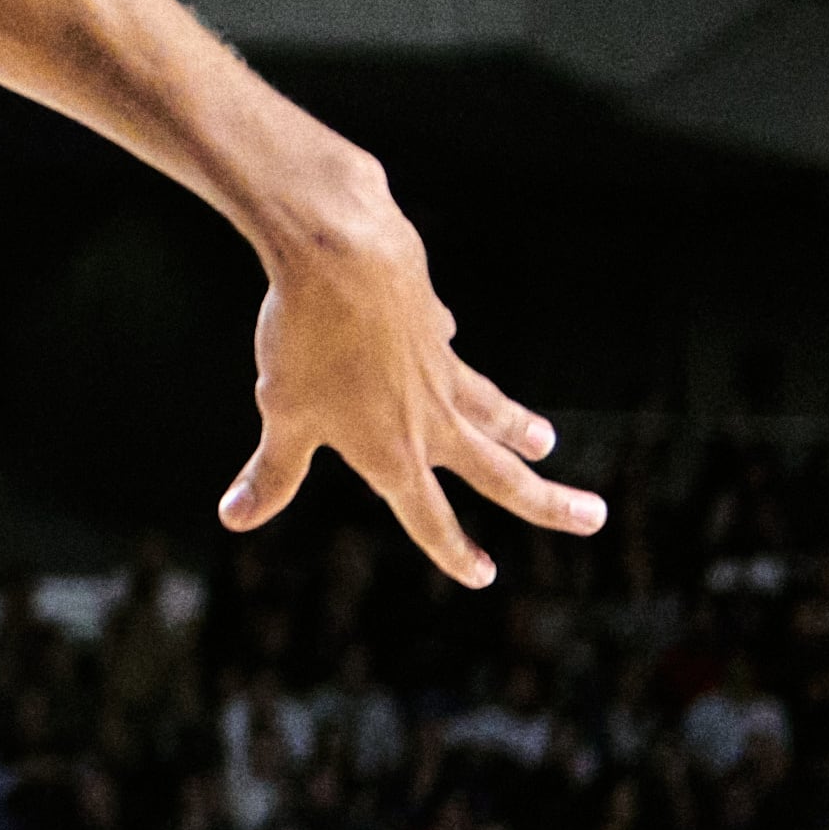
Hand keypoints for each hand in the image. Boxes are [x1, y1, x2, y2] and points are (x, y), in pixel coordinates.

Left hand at [220, 186, 601, 585]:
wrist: (342, 254)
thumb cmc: (305, 341)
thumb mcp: (282, 415)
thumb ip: (271, 475)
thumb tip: (234, 519)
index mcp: (395, 453)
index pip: (430, 518)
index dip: (455, 552)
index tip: (484, 574)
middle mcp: (431, 418)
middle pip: (501, 474)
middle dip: (549, 503)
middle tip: (594, 516)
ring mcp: (439, 367)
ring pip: (491, 408)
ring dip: (519, 428)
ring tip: (544, 443)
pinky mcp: (430, 320)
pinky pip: (443, 342)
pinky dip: (445, 346)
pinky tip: (445, 335)